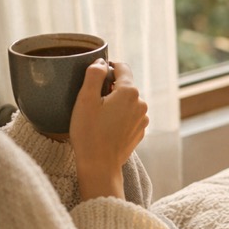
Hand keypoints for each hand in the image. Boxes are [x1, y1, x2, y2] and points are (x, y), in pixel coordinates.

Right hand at [69, 60, 148, 200]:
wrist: (100, 166)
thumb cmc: (89, 132)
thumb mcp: (85, 99)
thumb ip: (94, 75)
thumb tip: (101, 62)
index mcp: (129, 92)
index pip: (122, 67)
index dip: (107, 67)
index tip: (95, 76)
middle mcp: (141, 103)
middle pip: (125, 85)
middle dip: (109, 88)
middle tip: (91, 101)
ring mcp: (143, 119)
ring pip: (128, 101)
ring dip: (115, 103)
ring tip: (98, 116)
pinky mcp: (140, 131)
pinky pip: (129, 116)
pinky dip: (119, 116)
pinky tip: (106, 127)